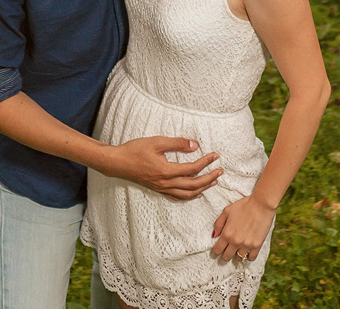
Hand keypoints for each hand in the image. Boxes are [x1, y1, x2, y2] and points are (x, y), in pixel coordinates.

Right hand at [103, 136, 221, 200]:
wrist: (119, 163)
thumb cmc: (136, 150)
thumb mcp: (156, 142)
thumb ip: (177, 143)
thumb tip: (194, 145)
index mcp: (167, 171)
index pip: (192, 169)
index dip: (206, 162)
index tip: (215, 156)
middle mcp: (166, 183)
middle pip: (193, 185)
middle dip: (208, 178)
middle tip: (219, 171)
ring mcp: (162, 188)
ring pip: (187, 194)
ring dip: (202, 188)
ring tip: (212, 182)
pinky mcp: (158, 189)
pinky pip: (177, 197)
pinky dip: (189, 196)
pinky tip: (195, 193)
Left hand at [211, 194, 274, 261]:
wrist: (261, 205)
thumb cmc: (244, 206)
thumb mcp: (227, 211)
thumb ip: (218, 224)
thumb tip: (214, 235)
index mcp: (227, 233)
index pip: (217, 250)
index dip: (217, 249)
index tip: (219, 247)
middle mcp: (235, 241)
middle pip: (226, 257)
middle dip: (226, 253)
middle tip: (228, 248)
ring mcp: (246, 245)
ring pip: (238, 258)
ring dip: (237, 254)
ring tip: (239, 247)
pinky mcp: (256, 246)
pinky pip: (251, 258)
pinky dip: (249, 256)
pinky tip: (248, 250)